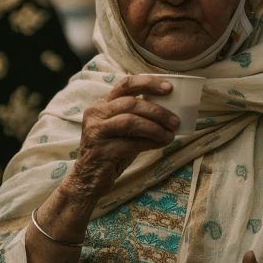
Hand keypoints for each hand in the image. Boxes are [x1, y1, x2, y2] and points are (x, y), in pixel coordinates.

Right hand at [71, 75, 179, 197]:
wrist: (87, 179)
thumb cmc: (110, 151)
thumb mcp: (121, 129)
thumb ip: (137, 117)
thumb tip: (170, 112)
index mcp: (102, 103)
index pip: (126, 84)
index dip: (148, 83)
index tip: (168, 88)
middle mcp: (95, 113)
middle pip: (131, 103)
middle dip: (157, 111)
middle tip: (175, 121)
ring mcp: (96, 131)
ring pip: (130, 121)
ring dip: (155, 128)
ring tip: (170, 135)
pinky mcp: (101, 151)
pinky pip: (131, 143)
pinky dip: (150, 142)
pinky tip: (160, 144)